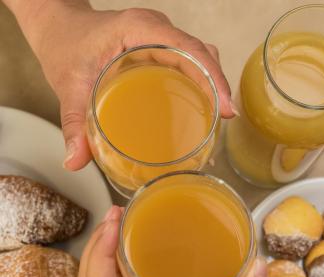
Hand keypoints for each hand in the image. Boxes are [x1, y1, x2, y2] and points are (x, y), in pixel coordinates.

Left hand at [7, 1, 233, 170]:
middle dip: (217, 85)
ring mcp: (159, 38)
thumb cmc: (65, 48)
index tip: (225, 108)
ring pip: (199, 57)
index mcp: (138, 30)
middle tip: (225, 120)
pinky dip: (200, 83)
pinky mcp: (158, 49)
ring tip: (218, 118)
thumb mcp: (69, 87)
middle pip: (201, 53)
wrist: (60, 28)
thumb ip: (74, 125)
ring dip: (212, 84)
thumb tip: (75, 162)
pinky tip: (201, 109)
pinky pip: (188, 62)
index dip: (212, 77)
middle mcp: (154, 30)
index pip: (188, 49)